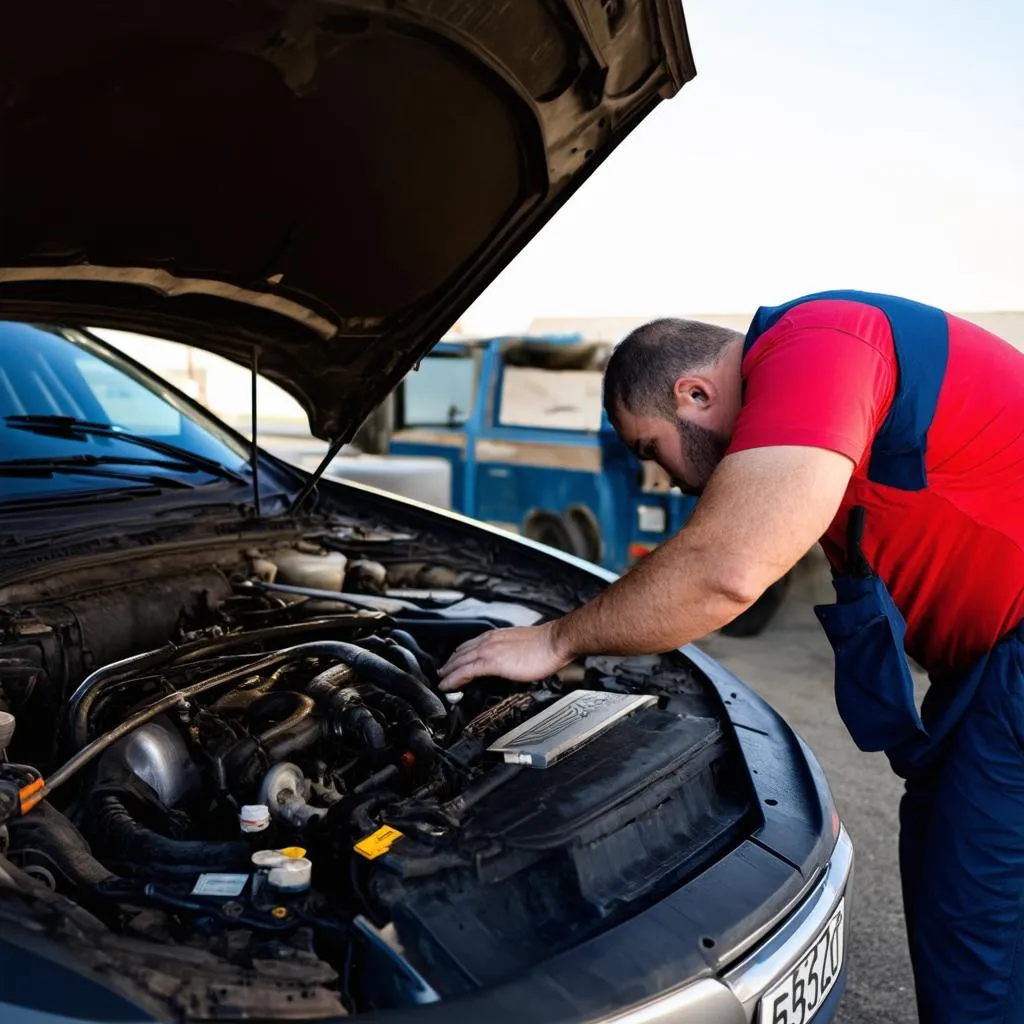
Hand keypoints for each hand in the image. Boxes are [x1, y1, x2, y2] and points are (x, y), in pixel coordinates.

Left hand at [438, 623, 570, 691]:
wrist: (554, 641)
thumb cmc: (544, 646)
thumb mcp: (520, 646)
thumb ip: (508, 652)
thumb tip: (506, 663)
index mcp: (495, 636)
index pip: (469, 646)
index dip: (457, 657)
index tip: (451, 666)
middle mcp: (488, 640)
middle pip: (460, 653)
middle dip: (448, 665)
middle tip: (441, 675)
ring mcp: (489, 650)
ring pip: (459, 661)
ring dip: (447, 672)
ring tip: (441, 682)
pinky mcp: (492, 661)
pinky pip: (465, 671)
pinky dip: (453, 678)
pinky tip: (447, 685)